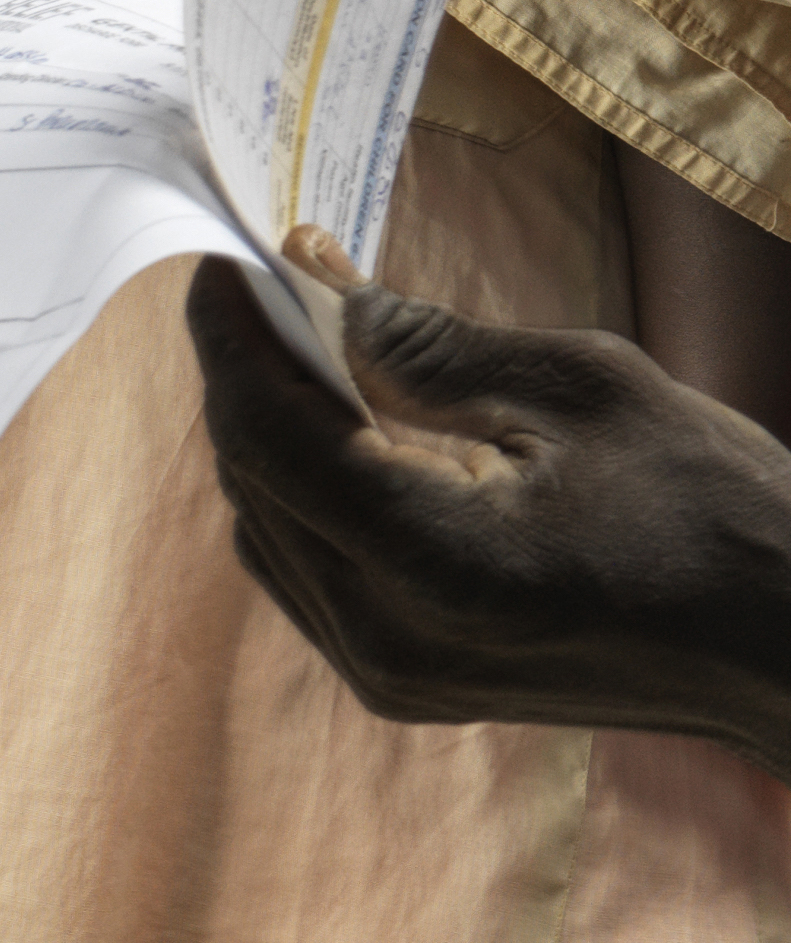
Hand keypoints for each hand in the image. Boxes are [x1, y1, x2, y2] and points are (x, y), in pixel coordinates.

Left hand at [188, 249, 790, 775]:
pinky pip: (309, 570)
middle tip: (262, 282)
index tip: (219, 259)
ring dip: (269, 430)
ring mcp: (391, 675)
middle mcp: (389, 636)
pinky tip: (339, 423)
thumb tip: (321, 288)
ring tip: (297, 339)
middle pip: (253, 479)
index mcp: (435, 564)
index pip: (268, 434)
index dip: (230, 336)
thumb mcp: (587, 392)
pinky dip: (307, 491)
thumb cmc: (725, 516)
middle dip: (247, 373)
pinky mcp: (404, 683)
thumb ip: (433, 345)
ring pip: (267, 527)